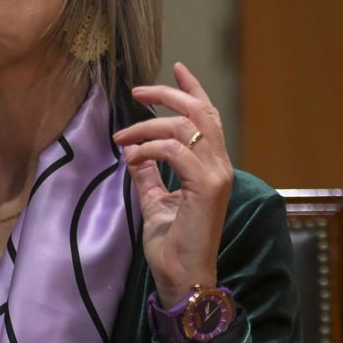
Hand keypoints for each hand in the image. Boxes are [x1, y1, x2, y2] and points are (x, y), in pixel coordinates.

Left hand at [112, 62, 232, 308]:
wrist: (181, 276)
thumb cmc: (172, 244)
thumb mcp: (155, 200)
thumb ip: (149, 173)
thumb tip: (134, 149)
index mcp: (211, 166)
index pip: (207, 117)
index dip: (192, 89)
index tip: (176, 66)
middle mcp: (219, 166)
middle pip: (199, 113)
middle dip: (167, 95)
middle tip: (136, 92)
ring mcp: (216, 176)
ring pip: (185, 127)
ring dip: (148, 125)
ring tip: (122, 137)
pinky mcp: (206, 187)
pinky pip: (176, 151)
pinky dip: (150, 148)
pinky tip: (133, 157)